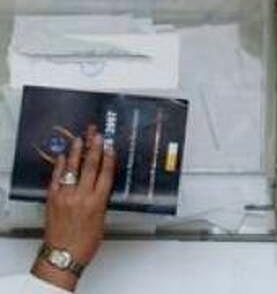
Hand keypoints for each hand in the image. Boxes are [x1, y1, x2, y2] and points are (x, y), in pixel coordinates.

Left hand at [33, 126, 115, 291]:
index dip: (109, 157)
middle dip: (95, 149)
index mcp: (98, 202)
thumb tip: (100, 184)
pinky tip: (64, 157)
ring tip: (80, 139)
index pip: (106, 173)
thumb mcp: (101, 220)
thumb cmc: (84, 243)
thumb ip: (101, 200)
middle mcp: (81, 197)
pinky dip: (61, 166)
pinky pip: (57, 178)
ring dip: (77, 152)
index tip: (110, 146)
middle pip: (90, 167)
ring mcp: (65, 196)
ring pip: (72, 169)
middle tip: (97, 136)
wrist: (62, 254)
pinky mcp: (52, 199)